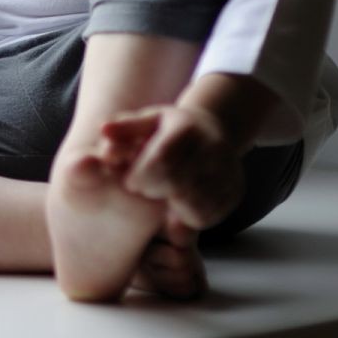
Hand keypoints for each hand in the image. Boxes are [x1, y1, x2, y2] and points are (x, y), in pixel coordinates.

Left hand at [97, 103, 243, 231]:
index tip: (132, 180)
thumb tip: (103, 131)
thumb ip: (124, 128)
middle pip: (177, 185)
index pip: (162, 160)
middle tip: (146, 189)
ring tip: (163, 194)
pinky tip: (178, 204)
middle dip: (154, 191)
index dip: (141, 176)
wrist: (214, 132)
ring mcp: (228, 172)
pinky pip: (206, 217)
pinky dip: (187, 217)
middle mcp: (214, 149)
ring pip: (193, 205)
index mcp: (188, 128)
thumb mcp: (147, 120)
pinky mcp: (234, 193)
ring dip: (170, 207)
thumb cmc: (170, 129)